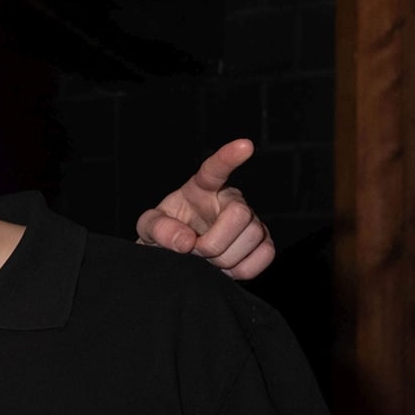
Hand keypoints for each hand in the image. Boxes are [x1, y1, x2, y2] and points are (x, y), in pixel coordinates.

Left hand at [135, 139, 274, 280]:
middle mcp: (230, 199)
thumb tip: (185, 241)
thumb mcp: (149, 228)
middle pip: (240, 214)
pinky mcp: (263, 242)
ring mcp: (251, 220)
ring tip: (207, 261)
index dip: (229, 157)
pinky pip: (265, 255)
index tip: (244, 145)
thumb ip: (158, 229)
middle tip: (195, 252)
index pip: (215, 168)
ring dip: (225, 260)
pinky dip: (243, 269)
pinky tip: (226, 267)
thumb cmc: (166, 234)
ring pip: (254, 236)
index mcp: (201, 187)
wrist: (179, 258)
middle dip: (214, 243)